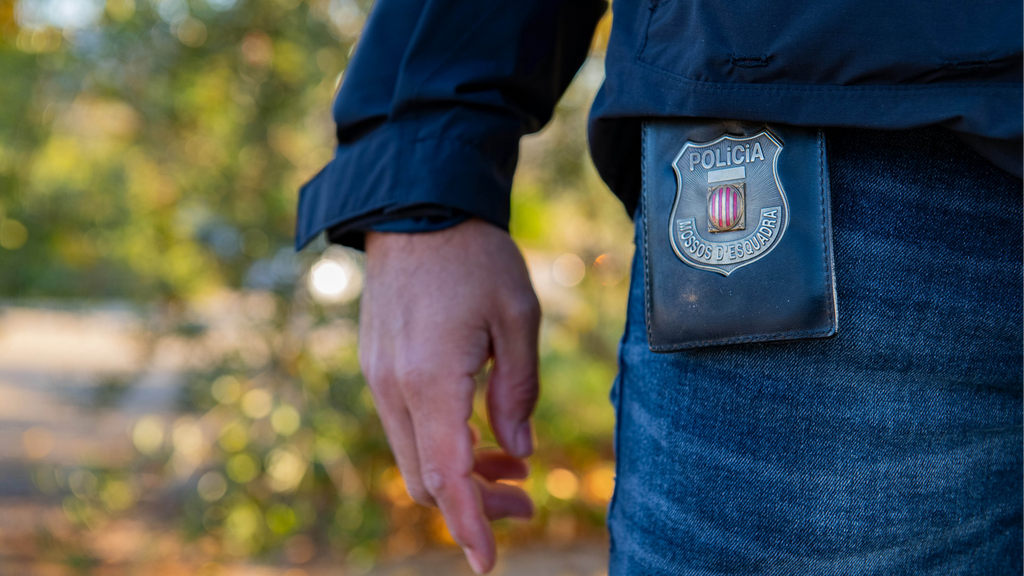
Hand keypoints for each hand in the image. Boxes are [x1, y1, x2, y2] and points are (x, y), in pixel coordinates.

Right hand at [359, 218, 540, 572]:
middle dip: (473, 504)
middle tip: (526, 500)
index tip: (487, 563)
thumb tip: (519, 450)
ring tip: (513, 466)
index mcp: (432, 380)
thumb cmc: (475, 255)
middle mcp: (394, 388)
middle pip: (427, 478)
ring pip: (414, 455)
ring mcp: (379, 377)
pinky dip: (441, 443)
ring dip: (460, 472)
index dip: (470, 524)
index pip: (447, 476)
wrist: (416, 207)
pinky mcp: (377, 365)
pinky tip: (478, 430)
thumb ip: (519, 391)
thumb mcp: (518, 317)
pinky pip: (406, 425)